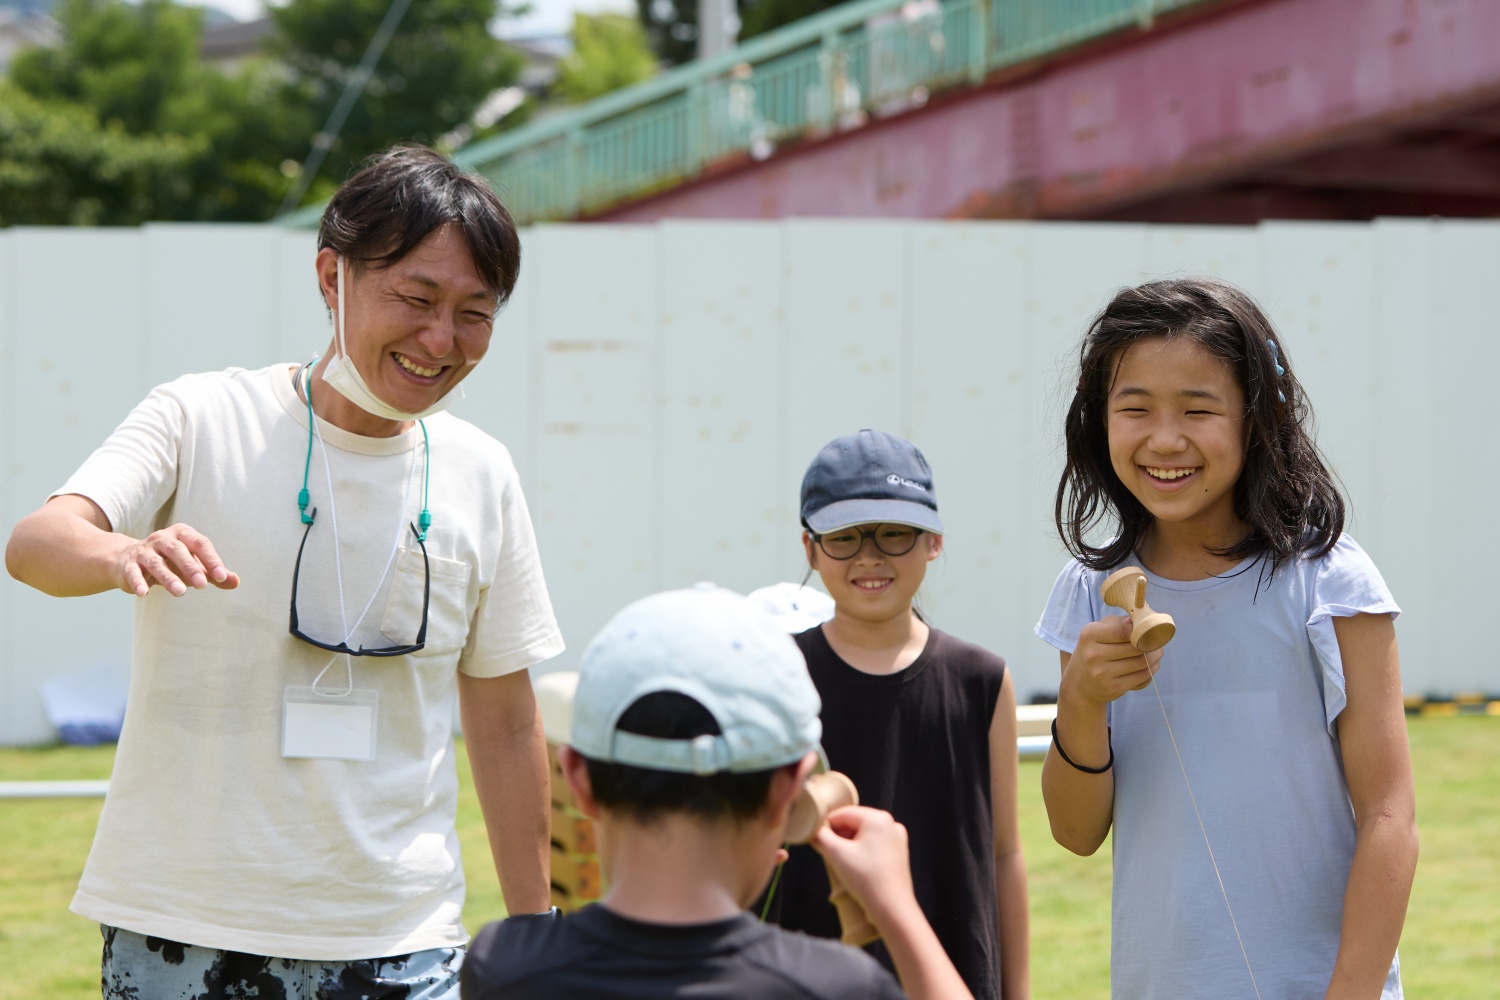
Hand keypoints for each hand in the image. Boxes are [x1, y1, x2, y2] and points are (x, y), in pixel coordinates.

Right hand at [113, 523, 238, 596]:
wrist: (130, 561)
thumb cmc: (172, 563)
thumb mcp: (195, 566)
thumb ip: (215, 574)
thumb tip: (235, 582)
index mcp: (182, 534)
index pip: (200, 544)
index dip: (211, 560)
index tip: (221, 577)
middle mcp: (162, 539)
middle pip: (178, 550)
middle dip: (190, 567)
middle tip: (202, 585)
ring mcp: (144, 551)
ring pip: (156, 563)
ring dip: (168, 577)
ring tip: (180, 592)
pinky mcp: (128, 565)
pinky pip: (133, 572)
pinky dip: (138, 582)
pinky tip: (143, 594)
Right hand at [812, 806, 915, 925]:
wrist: (892, 908)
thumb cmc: (866, 880)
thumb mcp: (836, 854)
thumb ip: (820, 837)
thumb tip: (813, 830)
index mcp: (877, 818)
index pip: (843, 813)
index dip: (825, 825)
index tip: (815, 837)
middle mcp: (890, 824)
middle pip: (854, 823)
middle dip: (838, 835)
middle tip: (825, 851)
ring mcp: (896, 839)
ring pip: (863, 835)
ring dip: (848, 844)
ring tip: (839, 861)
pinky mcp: (898, 853)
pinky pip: (874, 845)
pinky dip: (861, 851)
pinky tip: (853, 866)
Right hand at [1063, 615, 1161, 705]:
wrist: (1080, 684)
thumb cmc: (1094, 651)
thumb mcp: (1098, 632)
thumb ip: (1118, 623)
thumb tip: (1141, 619)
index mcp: (1089, 635)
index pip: (1123, 630)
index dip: (1141, 629)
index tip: (1149, 628)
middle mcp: (1093, 654)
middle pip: (1135, 647)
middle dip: (1152, 643)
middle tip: (1158, 641)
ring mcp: (1102, 673)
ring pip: (1141, 662)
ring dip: (1155, 656)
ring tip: (1157, 652)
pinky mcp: (1113, 688)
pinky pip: (1142, 677)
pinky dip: (1151, 670)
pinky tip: (1151, 665)